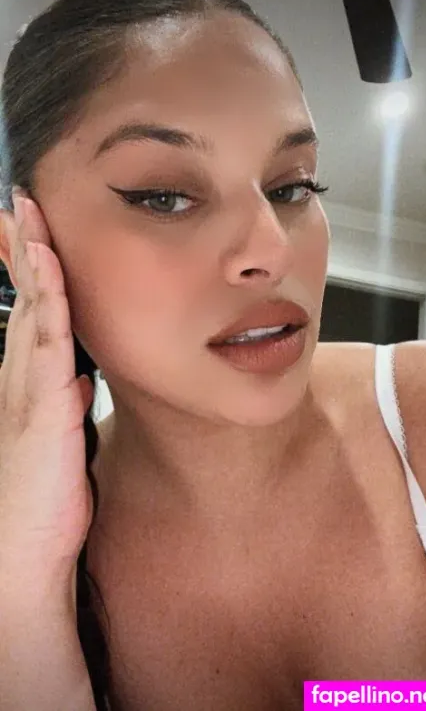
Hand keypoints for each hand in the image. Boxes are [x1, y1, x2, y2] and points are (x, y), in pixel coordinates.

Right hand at [0, 192, 93, 595]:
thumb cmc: (45, 496)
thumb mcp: (60, 438)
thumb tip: (81, 377)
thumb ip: (67, 401)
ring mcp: (28, 385)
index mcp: (30, 381)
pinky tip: (48, 264)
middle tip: (19, 203)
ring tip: (26, 212)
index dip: (30, 271)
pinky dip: (48, 298)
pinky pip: (49, 338)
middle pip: (26, 298)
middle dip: (21, 248)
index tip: (28, 233)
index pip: (32, 312)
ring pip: (32, 307)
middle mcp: (22, 375)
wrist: (25, 547)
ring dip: (30, 258)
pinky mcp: (43, 403)